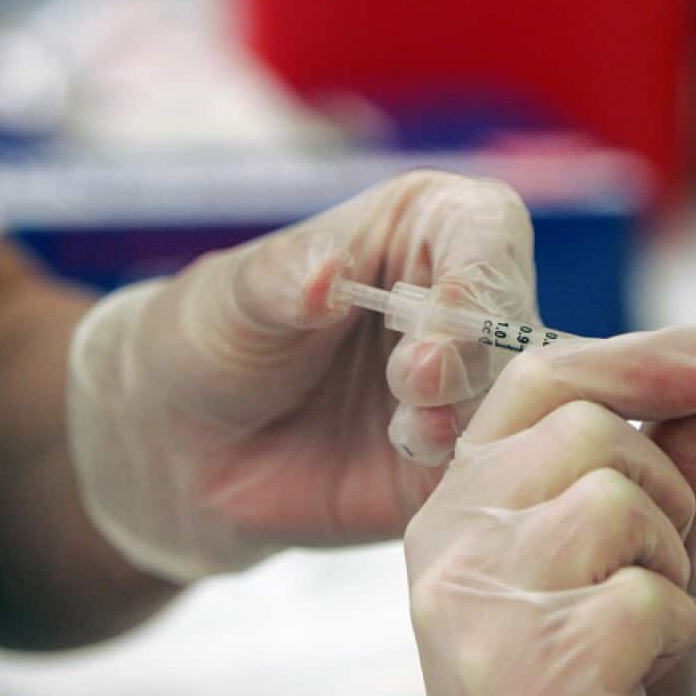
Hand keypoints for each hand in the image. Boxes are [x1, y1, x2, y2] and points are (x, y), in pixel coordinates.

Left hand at [68, 171, 537, 580]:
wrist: (180, 446)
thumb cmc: (211, 337)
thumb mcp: (232, 296)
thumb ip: (283, 280)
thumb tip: (328, 275)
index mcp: (428, 227)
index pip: (487, 231)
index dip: (478, 274)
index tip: (445, 317)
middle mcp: (463, 301)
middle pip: (514, 318)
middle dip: (472, 353)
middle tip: (414, 382)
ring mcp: (469, 383)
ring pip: (514, 397)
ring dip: (467, 415)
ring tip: (404, 432)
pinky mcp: (461, 456)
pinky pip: (493, 463)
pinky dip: (466, 468)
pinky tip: (409, 463)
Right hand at [404, 322, 695, 695]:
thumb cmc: (598, 686)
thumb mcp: (636, 564)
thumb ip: (673, 472)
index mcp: (460, 504)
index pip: (540, 378)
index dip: (644, 358)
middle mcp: (445, 541)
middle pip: (590, 432)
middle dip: (663, 497)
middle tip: (653, 576)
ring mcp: (473, 601)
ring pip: (619, 502)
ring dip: (667, 571)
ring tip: (637, 637)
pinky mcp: (523, 666)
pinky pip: (646, 599)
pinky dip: (669, 641)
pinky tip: (629, 684)